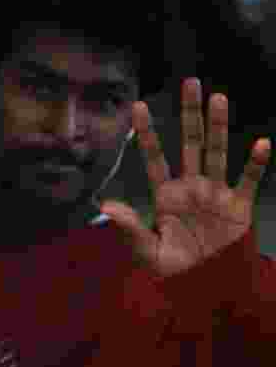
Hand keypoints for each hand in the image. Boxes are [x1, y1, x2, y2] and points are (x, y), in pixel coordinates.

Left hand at [102, 78, 270, 276]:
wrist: (203, 284)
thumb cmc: (170, 266)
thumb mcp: (145, 249)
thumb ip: (129, 227)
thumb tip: (105, 206)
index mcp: (165, 193)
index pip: (154, 156)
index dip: (147, 132)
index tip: (137, 105)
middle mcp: (191, 186)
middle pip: (190, 143)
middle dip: (189, 114)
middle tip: (189, 82)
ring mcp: (215, 193)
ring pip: (217, 153)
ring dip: (218, 127)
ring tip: (218, 98)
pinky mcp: (238, 207)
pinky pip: (248, 181)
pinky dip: (255, 164)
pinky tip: (262, 143)